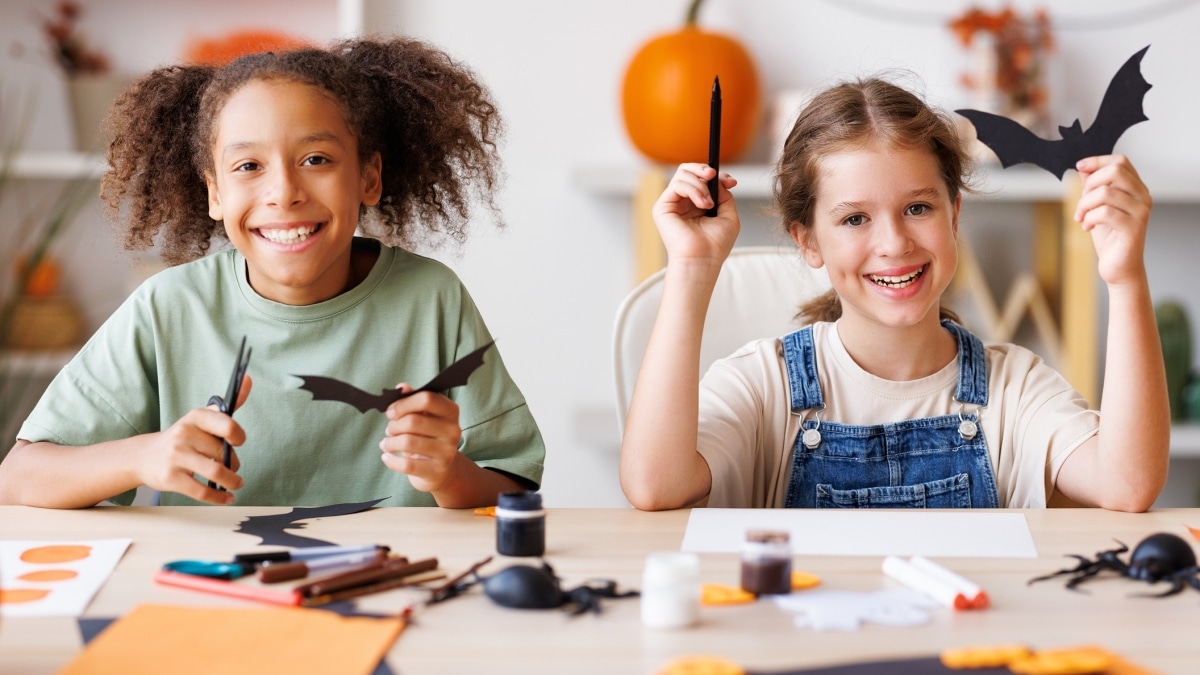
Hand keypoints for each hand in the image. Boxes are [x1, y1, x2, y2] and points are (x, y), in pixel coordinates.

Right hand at [136, 374, 250, 503]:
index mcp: (195, 417)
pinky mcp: (170, 478)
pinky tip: (226, 497)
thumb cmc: (183, 437)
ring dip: (232, 481)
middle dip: (234, 463)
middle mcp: (184, 434)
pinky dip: (219, 497)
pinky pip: (201, 491)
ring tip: (236, 483)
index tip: (239, 442)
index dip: (237, 435)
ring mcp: (176, 457)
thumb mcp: (202, 418)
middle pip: (223, 452)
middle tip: (234, 467)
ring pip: (216, 472)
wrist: (145, 456)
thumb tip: (248, 379)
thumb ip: (227, 404)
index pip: (225, 423)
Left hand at [379, 385, 464, 493]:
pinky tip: (387, 457)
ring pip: (408, 443)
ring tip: (386, 444)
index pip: (427, 399)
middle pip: (413, 421)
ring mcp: (447, 452)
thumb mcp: (424, 417)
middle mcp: (453, 430)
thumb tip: (401, 387)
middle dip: (394, 426)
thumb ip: (413, 400)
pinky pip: (407, 465)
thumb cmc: (428, 437)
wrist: (441, 470)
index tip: (391, 412)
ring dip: (389, 443)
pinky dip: (391, 460)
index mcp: (451, 411)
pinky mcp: (437, 471)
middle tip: (389, 430)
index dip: (403, 404)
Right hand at [652, 163, 740, 263]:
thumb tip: (718, 179)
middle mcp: (682, 203)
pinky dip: (693, 190)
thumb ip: (725, 195)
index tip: (731, 182)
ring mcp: (672, 204)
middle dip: (703, 169)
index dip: (716, 176)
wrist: (703, 260)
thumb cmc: (715, 245)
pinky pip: (677, 185)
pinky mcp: (662, 207)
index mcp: (696, 205)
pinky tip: (702, 204)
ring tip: (708, 204)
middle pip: (687, 170)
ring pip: (682, 175)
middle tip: (713, 176)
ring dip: (700, 185)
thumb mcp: (729, 215)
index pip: (701, 179)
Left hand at [1073, 155, 1151, 286]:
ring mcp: (1141, 212)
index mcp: (1136, 189)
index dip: (1098, 160)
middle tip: (1082, 203)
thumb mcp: (1096, 208)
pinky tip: (1087, 227)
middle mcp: (1143, 197)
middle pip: (1115, 171)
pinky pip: (1105, 212)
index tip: (1079, 166)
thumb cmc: (1109, 237)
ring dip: (1084, 205)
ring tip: (1080, 218)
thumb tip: (1084, 168)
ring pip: (1105, 192)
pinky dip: (1089, 218)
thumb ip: (1093, 187)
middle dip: (1089, 185)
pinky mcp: (1134, 227)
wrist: (1118, 267)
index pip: (1121, 161)